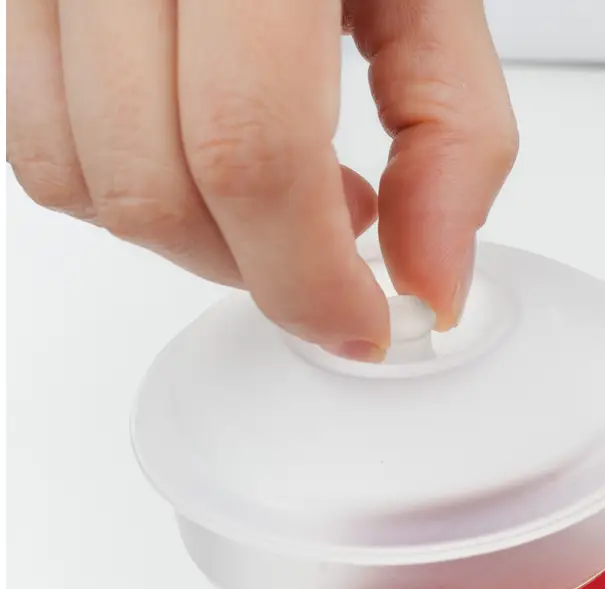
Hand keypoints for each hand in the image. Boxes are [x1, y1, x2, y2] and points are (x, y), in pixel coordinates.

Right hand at [6, 0, 514, 357]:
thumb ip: (455, 140)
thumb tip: (432, 284)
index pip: (252, 147)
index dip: (310, 274)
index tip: (365, 324)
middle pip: (156, 184)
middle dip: (259, 272)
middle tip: (336, 259)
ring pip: (81, 180)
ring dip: (196, 243)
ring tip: (287, 196)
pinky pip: (40, 144)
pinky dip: (132, 193)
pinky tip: (211, 163)